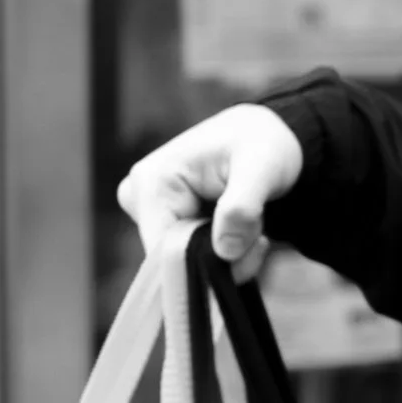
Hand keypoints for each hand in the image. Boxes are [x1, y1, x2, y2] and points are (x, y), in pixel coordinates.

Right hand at [117, 105, 304, 281]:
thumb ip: (242, 207)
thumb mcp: (263, 168)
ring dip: (227, 257)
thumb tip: (224, 250)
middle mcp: (138, 197)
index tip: (254, 251)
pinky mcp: (162, 220)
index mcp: (151, 182)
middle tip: (262, 239)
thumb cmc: (261, 144)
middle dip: (223, 260)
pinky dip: (222, 253)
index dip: (207, 265)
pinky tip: (244, 233)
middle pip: (174, 260)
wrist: (263, 136)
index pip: (164, 252)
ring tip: (255, 227)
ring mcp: (147, 210)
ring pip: (185, 262)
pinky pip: (190, 256)